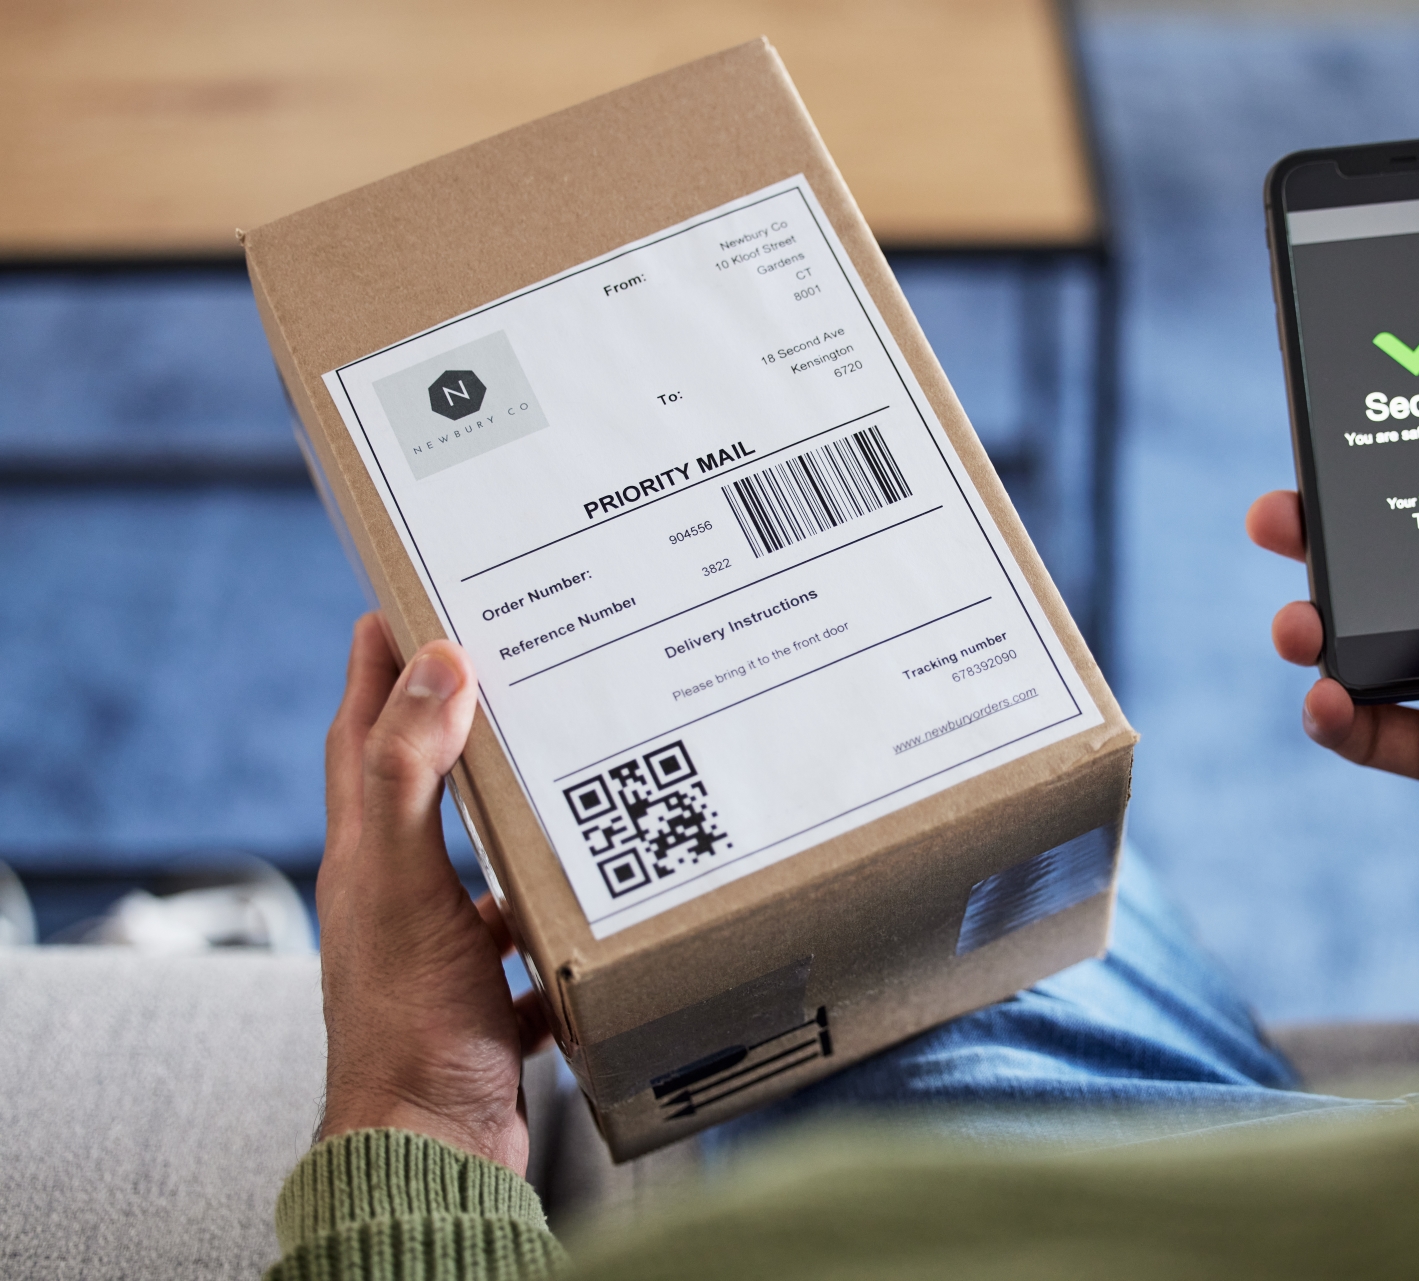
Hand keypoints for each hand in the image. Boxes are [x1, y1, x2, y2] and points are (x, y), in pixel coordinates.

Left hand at [314, 614, 548, 1171]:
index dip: (378, 667)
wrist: (435, 1146)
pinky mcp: (482, 1002)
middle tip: (498, 667)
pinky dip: (558, 922)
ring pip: (477, 865)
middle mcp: (394, 900)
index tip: (403, 603)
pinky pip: (526, 946)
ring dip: (512, 820)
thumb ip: (410, 775)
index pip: (361, 736)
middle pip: (418, 790)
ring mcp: (437, 954)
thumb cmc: (414, 1022)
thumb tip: (434, 665)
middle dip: (451, 725)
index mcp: (366, 859)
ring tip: (566, 775)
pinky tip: (602, 910)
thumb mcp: (409, 885)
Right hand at [1246, 363, 1418, 894]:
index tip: (1349, 437)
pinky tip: (1324, 698)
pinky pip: (1376, 733)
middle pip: (1392, 566)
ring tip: (1296, 624)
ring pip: (1367, 644)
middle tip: (1278, 518)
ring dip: (1314, 627)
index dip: (1400, 469)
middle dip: (1322, 540)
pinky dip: (1336, 718)